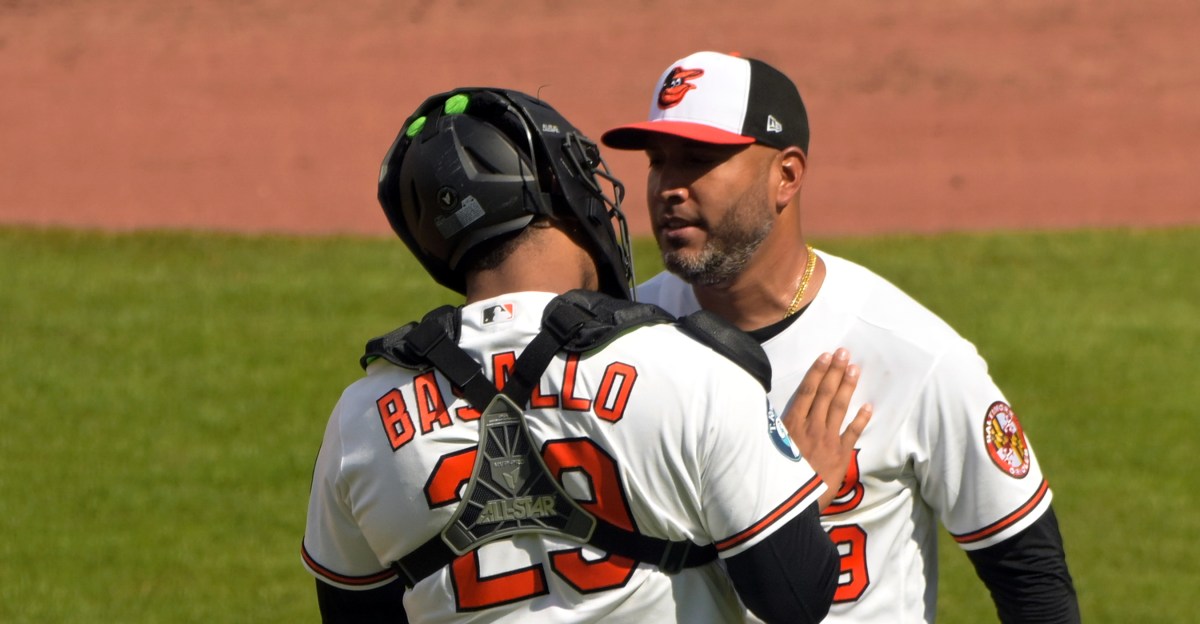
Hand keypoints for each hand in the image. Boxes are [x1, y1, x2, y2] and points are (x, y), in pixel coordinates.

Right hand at [783, 348, 871, 510]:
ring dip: (847, 387)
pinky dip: (861, 420)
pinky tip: (869, 406)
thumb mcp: (767, 450)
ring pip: (839, 408)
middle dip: (834, 372)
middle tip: (844, 352)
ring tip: (854, 369)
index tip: (825, 356)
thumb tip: (766, 413)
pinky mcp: (840, 456)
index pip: (807, 392)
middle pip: (825, 394)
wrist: (790, 508)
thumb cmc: (775, 478)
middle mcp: (810, 429)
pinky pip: (853, 434)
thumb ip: (772, 430)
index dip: (817, 372)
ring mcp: (827, 441)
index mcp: (791, 426)